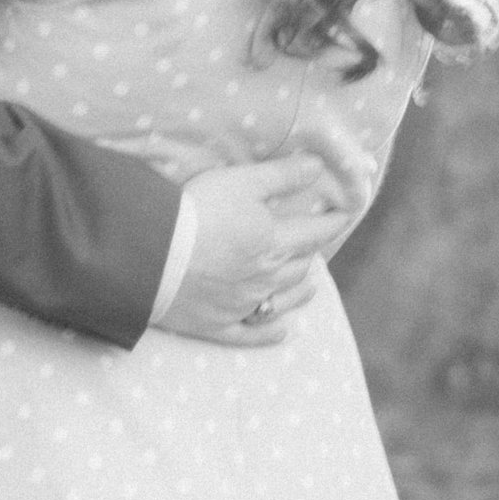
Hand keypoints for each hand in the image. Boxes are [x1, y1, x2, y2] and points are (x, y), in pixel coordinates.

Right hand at [158, 150, 362, 347]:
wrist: (154, 256)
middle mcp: (266, 278)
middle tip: (315, 243)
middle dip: (311, 252)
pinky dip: (270, 332)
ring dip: (300, 290)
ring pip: (283, 299)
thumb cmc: (198, 212)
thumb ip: (283, 175)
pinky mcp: (218, 324)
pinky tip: (282, 331)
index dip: (332, 221)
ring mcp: (243, 305)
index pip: (315, 231)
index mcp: (275, 243)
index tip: (344, 214)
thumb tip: (319, 166)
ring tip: (311, 285)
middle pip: (299, 266)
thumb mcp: (242, 182)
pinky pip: (252, 333)